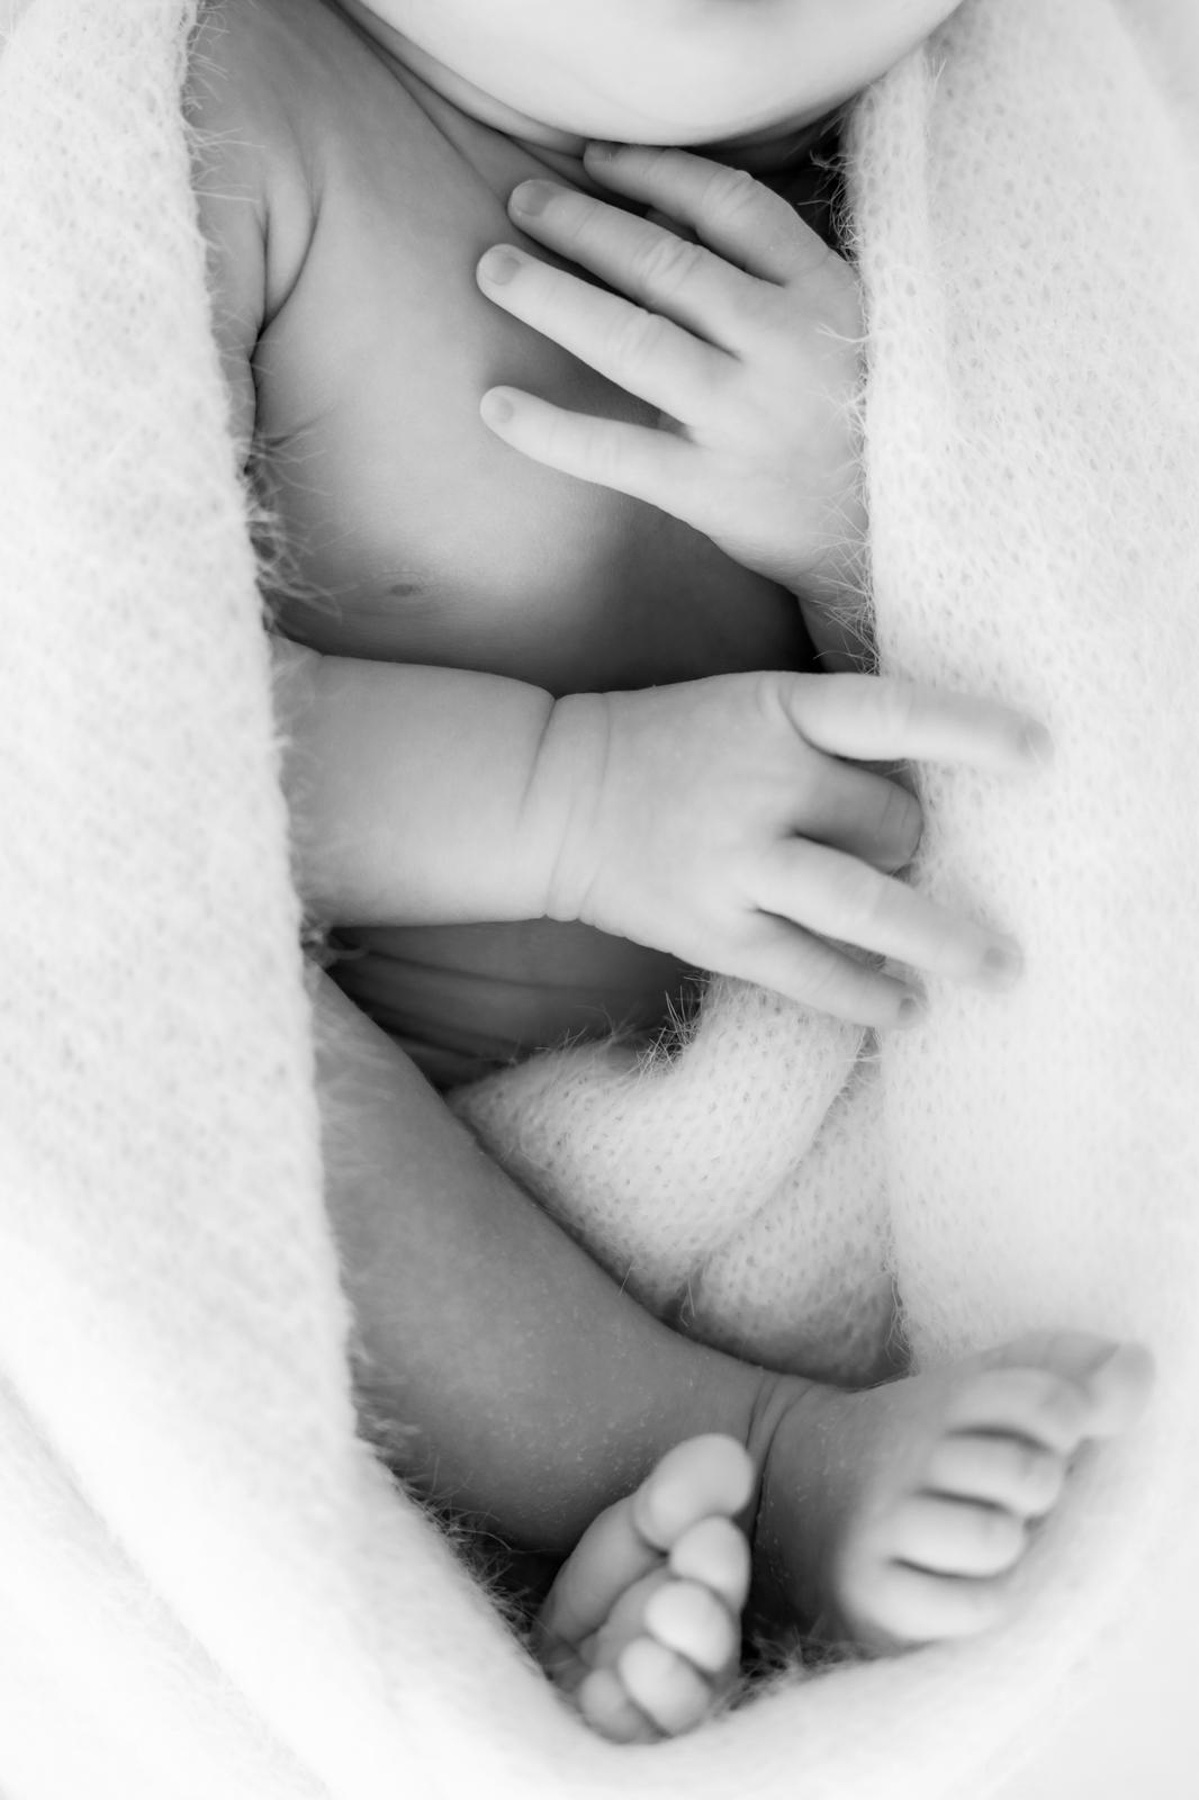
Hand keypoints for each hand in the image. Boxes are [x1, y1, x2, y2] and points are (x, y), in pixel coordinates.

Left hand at [476, 143, 864, 604]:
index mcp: (821, 294)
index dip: (655, 174)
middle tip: (520, 202)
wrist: (888, 538)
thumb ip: (767, 275)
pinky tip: (496, 406)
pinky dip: (550, 429)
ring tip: (495, 271)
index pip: (730, 207)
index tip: (598, 161)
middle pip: (665, 262)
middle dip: (582, 225)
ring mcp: (744, 418)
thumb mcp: (841, 329)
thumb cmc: (859, 424)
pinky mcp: (712, 488)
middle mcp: (782, 346)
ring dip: (552, 297)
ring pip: (631, 338)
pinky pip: (615, 451)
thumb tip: (664, 214)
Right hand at [527, 672, 1050, 1029]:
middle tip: (904, 853)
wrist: (557, 798)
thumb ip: (830, 744)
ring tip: (996, 968)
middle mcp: (760, 782)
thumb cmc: (675, 746)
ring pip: (864, 905)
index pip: (891, 713)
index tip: (1041, 753)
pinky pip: (809, 971)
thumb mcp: (751, 708)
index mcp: (776, 710)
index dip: (968, 731)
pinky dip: (864, 995)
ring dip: (936, 939)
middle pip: (891, 823)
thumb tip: (930, 809)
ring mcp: (736, 862)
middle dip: (912, 844)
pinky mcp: (715, 930)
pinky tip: (905, 1008)